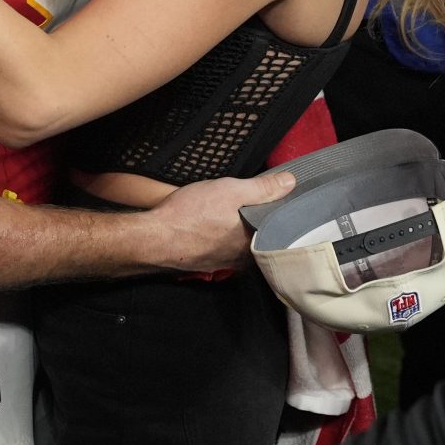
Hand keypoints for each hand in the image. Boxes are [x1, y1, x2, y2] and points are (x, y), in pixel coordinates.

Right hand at [144, 170, 296, 271]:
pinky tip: (213, 225)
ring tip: (233, 213)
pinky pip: (223, 248)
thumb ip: (262, 189)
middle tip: (256, 203)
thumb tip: (290, 183)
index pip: (279, 229)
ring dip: (240, 231)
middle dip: (259, 222)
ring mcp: (224, 262)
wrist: (155, 237)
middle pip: (260, 237)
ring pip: (242, 244)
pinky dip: (222, 237)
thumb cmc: (191, 214)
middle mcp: (242, 258)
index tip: (280, 200)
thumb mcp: (230, 191)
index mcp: (253, 242)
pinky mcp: (207, 262)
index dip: (280, 212)